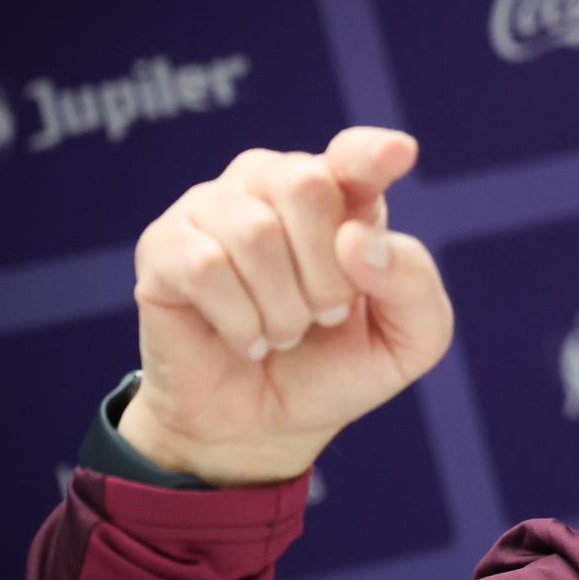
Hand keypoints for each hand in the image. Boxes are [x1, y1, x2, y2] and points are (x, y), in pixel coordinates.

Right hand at [119, 127, 452, 485]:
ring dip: (283, 308)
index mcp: (344, 196)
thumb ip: (414, 284)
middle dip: (329, 273)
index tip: (397, 154)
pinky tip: (245, 339)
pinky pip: (205, 266)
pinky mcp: (164, 246)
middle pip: (307, 185)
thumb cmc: (337, 369)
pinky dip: (239, 320)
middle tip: (325, 315)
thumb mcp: (411, 341)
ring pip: (255, 232)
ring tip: (284, 334)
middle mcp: (275, 185)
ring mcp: (214, 209)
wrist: (263, 426)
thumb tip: (356, 240)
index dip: (372, 153)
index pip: (356, 156)